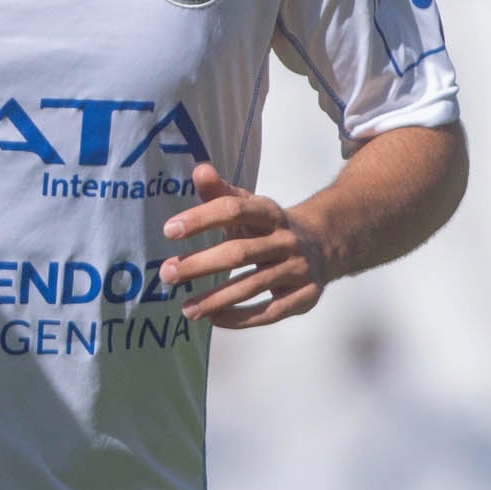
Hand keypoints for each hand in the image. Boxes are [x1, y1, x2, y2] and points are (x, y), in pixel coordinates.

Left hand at [158, 163, 327, 328]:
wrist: (324, 244)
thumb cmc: (270, 226)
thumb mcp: (249, 206)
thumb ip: (220, 192)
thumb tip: (199, 170)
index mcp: (269, 212)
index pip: (234, 209)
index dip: (202, 219)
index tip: (169, 230)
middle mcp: (286, 240)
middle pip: (240, 253)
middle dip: (201, 264)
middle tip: (167, 274)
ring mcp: (298, 269)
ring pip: (253, 286)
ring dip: (216, 298)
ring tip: (185, 308)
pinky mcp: (305, 296)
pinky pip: (271, 311)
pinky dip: (241, 318)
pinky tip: (214, 319)